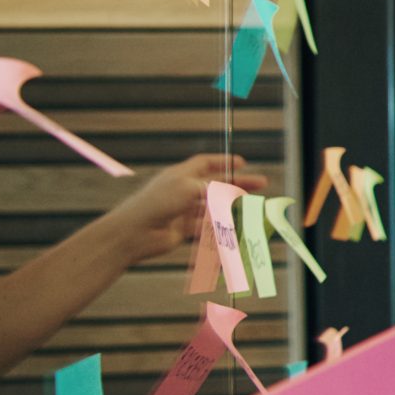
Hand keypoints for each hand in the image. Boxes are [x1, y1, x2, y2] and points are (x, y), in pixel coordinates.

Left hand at [110, 153, 266, 262]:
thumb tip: (233, 193)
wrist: (134, 233)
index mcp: (181, 175)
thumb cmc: (156, 203)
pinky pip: (208, 227)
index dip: (224, 161)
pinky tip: (233, 229)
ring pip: (215, 208)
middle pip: (217, 185)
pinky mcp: (185, 229)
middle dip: (239, 185)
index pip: (205, 163)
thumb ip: (213, 189)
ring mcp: (184, 210)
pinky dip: (221, 228)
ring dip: (233, 209)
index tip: (242, 162)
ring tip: (252, 211)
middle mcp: (183, 191)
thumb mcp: (188, 187)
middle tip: (261, 185)